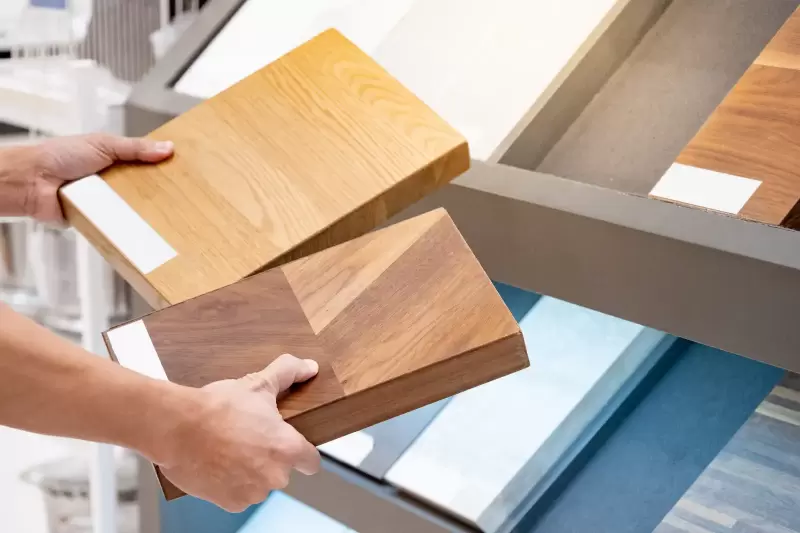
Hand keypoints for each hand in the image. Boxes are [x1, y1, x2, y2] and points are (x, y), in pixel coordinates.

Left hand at [0, 133, 172, 221]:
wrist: (32, 181)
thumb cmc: (60, 156)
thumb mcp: (103, 144)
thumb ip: (135, 148)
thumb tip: (167, 148)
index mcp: (113, 159)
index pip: (144, 164)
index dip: (161, 168)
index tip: (182, 173)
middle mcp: (110, 181)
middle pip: (142, 188)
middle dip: (157, 193)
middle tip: (180, 198)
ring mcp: (104, 201)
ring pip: (132, 208)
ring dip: (143, 212)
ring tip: (167, 217)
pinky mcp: (97, 220)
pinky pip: (117, 224)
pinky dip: (127, 226)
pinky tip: (144, 230)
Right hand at [158, 354, 321, 512]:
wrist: (177, 427)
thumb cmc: (217, 407)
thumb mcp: (258, 383)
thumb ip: (289, 372)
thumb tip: (308, 367)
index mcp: (287, 448)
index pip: (311, 462)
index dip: (302, 453)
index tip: (290, 446)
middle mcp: (275, 475)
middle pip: (282, 471)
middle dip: (269, 457)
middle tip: (249, 437)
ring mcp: (252, 492)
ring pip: (259, 483)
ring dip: (250, 471)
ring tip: (230, 448)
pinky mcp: (231, 503)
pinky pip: (238, 495)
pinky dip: (230, 483)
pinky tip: (219, 463)